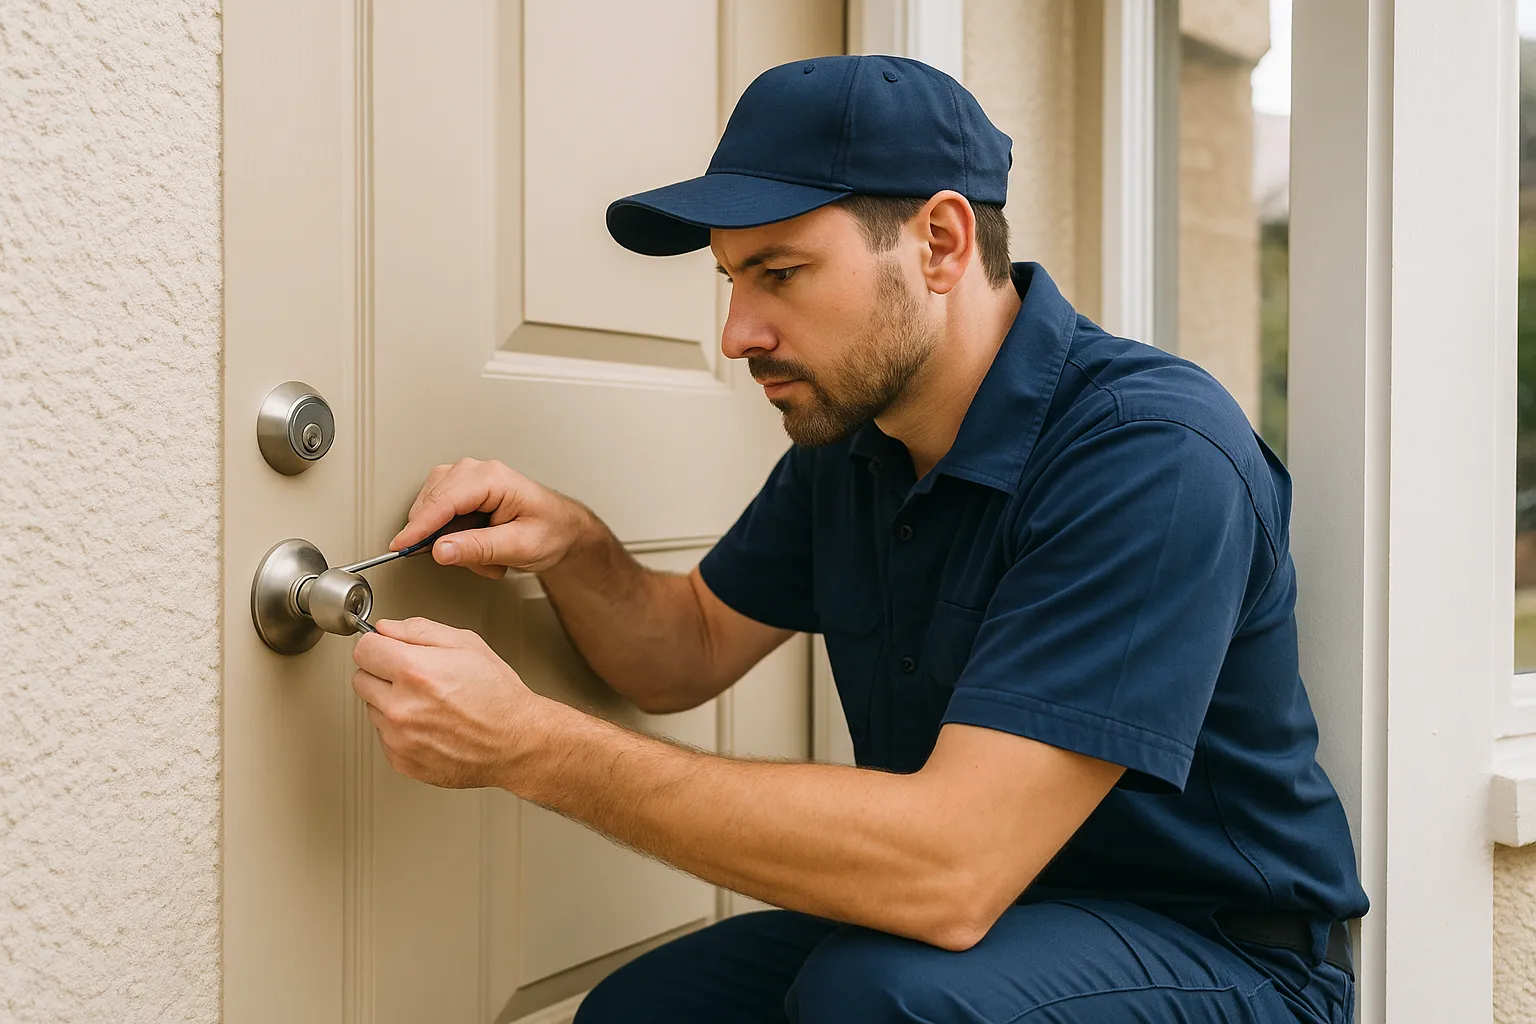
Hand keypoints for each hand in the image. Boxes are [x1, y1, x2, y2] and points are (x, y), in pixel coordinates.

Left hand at [351, 617, 550, 788]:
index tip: (387, 649)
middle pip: (361, 679)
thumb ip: (420, 630)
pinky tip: (429, 724)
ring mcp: (399, 737)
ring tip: (428, 703)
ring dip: (391, 702)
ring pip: (372, 709)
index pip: (363, 649)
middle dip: (383, 673)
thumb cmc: (498, 696)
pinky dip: (401, 730)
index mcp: (414, 671)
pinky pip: (384, 737)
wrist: (516, 742)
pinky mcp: (402, 761)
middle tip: (414, 676)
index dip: (379, 645)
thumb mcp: (467, 644)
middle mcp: (401, 707)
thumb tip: (387, 629)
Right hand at [390, 458, 587, 578]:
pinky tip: (479, 546)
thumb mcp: (519, 546)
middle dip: (446, 539)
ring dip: (453, 540)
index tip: (401, 545)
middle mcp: (477, 472)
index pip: (444, 500)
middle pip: (433, 503)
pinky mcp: (462, 493)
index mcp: (493, 478)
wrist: (563, 530)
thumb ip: (478, 548)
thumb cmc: (551, 531)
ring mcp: (467, 480)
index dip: (419, 526)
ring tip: (485, 554)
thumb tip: (440, 549)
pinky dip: (455, 538)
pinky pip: (440, 516)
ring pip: (433, 511)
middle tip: (476, 560)